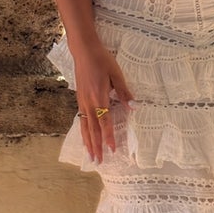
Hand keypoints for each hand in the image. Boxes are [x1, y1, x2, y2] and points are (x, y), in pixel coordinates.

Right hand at [72, 42, 134, 163]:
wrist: (84, 50)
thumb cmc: (102, 60)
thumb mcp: (116, 73)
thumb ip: (124, 91)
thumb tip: (134, 107)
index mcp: (99, 96)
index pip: (105, 121)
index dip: (109, 137)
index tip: (112, 149)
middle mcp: (89, 102)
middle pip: (92, 129)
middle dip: (96, 146)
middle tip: (98, 161)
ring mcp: (82, 101)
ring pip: (84, 126)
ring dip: (87, 142)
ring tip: (90, 155)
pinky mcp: (79, 98)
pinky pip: (81, 119)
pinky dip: (82, 131)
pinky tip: (84, 137)